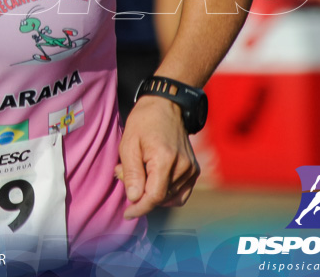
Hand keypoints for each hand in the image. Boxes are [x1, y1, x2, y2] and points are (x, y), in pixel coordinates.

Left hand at [116, 96, 199, 218]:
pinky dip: (166, 194)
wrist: (167, 106)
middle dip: (141, 194)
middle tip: (125, 173)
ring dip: (152, 192)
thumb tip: (134, 199)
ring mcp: (191, 169)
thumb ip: (131, 173)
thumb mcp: (128, 144)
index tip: (127, 214)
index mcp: (165, 159)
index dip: (139, 208)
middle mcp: (183, 167)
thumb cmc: (144, 122)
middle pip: (160, 198)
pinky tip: (153, 180)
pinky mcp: (194, 170)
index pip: (154, 197)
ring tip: (139, 170)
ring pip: (170, 197)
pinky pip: (181, 193)